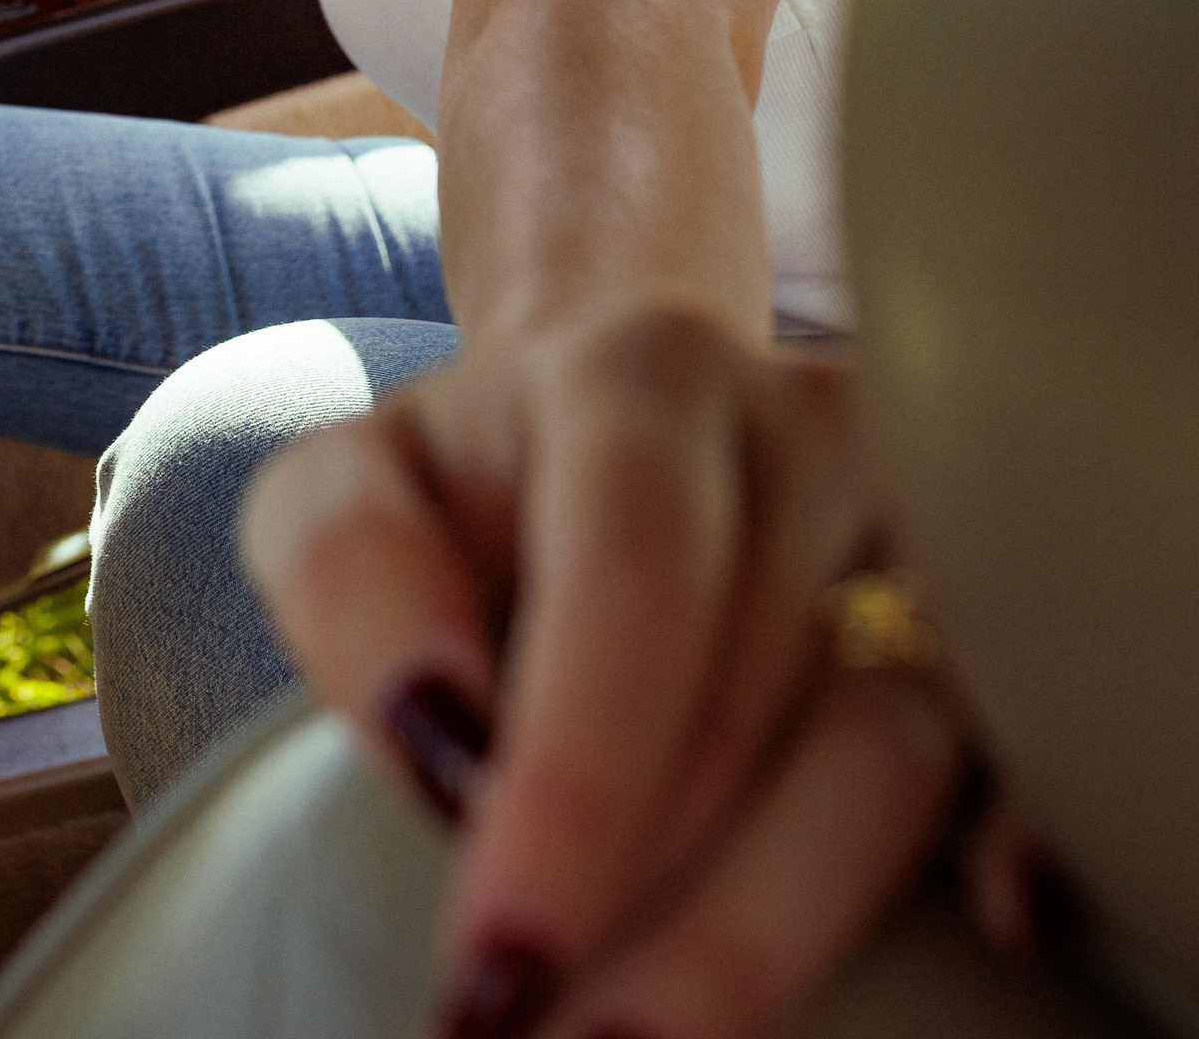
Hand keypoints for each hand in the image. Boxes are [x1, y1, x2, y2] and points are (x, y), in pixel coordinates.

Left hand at [241, 307, 964, 1038]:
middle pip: (765, 690)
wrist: (614, 418)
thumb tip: (440, 732)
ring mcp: (911, 525)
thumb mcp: (346, 494)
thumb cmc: (471, 488)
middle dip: (661, 895)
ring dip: (769, 917)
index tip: (498, 968)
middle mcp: (801, 432)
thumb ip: (351, 583)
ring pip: (887, 748)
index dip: (576, 785)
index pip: (633, 577)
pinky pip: (1010, 749)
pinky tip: (977, 931)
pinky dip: (1004, 846)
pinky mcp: (973, 618)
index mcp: (638, 381)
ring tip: (642, 1028)